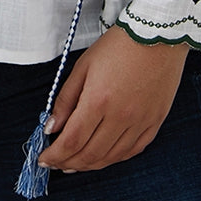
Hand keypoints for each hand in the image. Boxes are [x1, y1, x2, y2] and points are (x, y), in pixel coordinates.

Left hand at [38, 25, 189, 172]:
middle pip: (90, 154)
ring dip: (89, 165)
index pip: (72, 140)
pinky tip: (102, 157)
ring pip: (111, 158)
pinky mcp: (154, 123)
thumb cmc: (118, 46)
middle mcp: (121, 117)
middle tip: (55, 164)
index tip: (42, 159)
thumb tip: (52, 127)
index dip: (55, 155)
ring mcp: (140, 123)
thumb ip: (65, 99)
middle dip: (68, 163)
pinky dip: (113, 159)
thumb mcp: (83, 66)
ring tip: (73, 164)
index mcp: (98, 100)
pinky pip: (132, 151)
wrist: (157, 35)